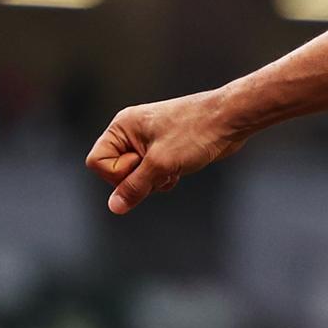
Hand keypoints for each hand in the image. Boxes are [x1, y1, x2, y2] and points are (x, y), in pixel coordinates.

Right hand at [85, 90, 245, 213]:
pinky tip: (180, 171)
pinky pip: (153, 174)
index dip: (118, 173)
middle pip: (115, 171)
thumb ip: (135, 187)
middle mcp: (131, 133)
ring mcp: (148, 142)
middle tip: (161, 168)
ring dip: (154, 180)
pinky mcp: (165, 151)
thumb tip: (115, 207)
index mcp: (122, 127)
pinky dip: (164, 178)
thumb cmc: (195, 133)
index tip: (142, 165)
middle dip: (139, 179)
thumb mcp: (161, 164)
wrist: (230, 120)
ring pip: (136, 176)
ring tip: (173, 168)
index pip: (96, 162)